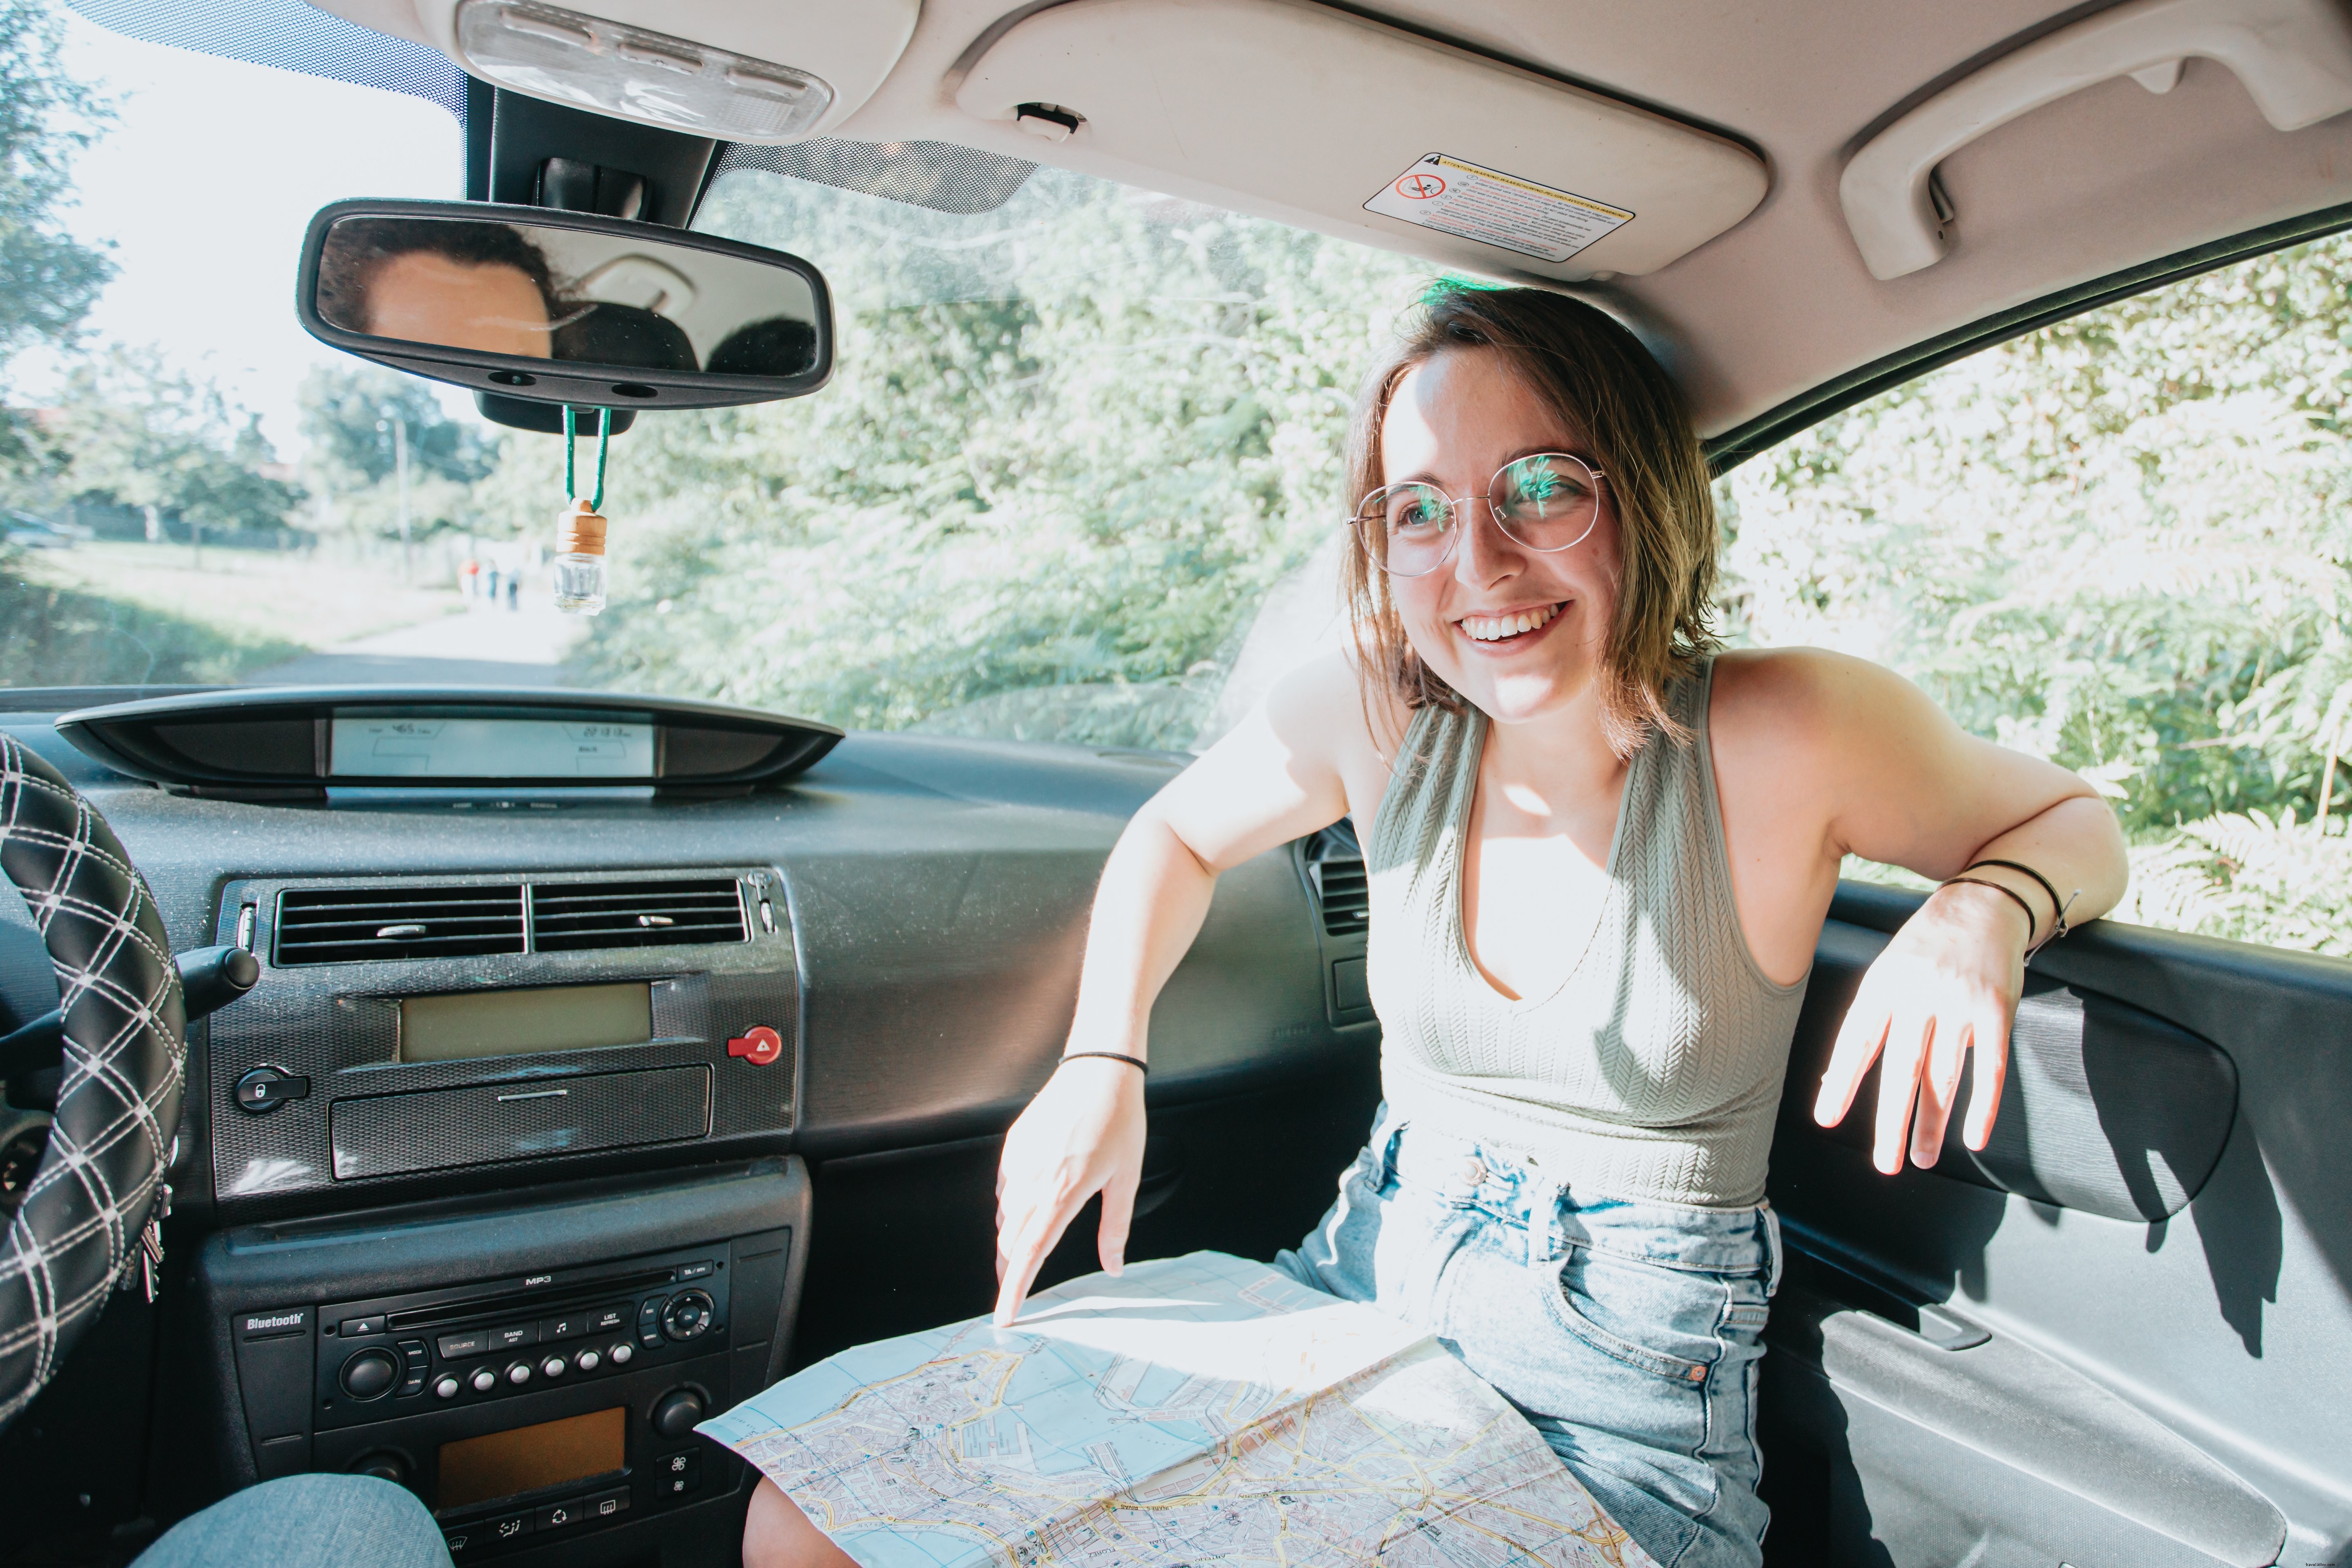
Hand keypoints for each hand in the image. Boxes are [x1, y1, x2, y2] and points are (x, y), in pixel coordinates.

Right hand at [992, 1057, 1145, 1324]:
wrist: (1100, 1070)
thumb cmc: (1119, 1122)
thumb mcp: (1127, 1178)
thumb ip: (1115, 1228)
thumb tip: (1113, 1267)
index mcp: (1063, 1193)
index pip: (1030, 1253)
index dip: (1015, 1289)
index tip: (1005, 1315)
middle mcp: (1034, 1179)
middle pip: (1011, 1241)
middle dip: (1013, 1268)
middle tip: (1020, 1285)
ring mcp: (1019, 1161)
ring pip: (1006, 1215)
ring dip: (1016, 1234)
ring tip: (1040, 1229)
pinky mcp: (1012, 1146)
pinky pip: (1005, 1187)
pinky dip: (1015, 1202)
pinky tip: (1038, 1192)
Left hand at [1812, 882, 2027, 1172]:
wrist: (1980, 905)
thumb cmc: (1924, 948)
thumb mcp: (1887, 972)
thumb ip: (1870, 1021)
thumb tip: (1836, 1078)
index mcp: (1882, 985)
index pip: (1855, 1042)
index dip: (1841, 1082)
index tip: (1828, 1118)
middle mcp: (1918, 994)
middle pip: (1901, 1068)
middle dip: (1891, 1121)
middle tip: (1885, 1164)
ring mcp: (1959, 1002)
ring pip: (1944, 1076)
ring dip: (1932, 1123)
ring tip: (1921, 1158)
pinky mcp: (1996, 1009)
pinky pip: (1990, 1067)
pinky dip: (1983, 1106)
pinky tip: (1973, 1136)